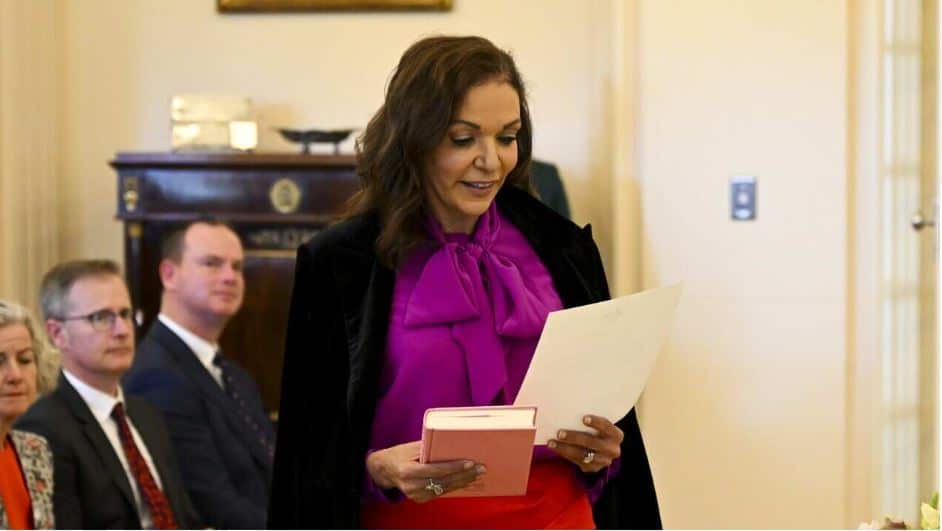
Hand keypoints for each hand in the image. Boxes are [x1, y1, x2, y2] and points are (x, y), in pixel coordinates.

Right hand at [365, 441, 485, 502]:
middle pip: (444, 481)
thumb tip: (452, 444)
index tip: (470, 462)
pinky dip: (454, 486)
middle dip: (464, 475)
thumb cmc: (399, 454)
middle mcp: (412, 486)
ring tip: (477, 474)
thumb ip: (429, 447)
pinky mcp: (420, 499)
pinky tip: (465, 481)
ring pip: (444, 489)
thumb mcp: (411, 447)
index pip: (436, 470)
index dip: (454, 467)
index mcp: (408, 471)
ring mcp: (416, 495)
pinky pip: (441, 493)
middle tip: (480, 469)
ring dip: (462, 482)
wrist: (384, 470)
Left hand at [547, 414, 622, 473]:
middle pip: (593, 443)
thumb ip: (589, 420)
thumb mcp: (599, 425)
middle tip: (560, 433)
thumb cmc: (597, 431)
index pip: (607, 427)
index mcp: (616, 435)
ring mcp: (603, 461)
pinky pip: (577, 462)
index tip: (583, 418)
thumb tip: (569, 408)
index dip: (596, 423)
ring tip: (552, 442)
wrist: (602, 449)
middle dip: (575, 438)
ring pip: (583, 455)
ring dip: (565, 448)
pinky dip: (564, 454)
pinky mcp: (593, 468)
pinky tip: (555, 448)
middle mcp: (613, 450)